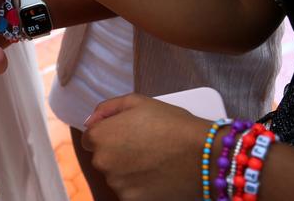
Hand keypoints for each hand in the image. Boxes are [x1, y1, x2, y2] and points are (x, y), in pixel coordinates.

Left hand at [81, 94, 209, 200]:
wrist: (203, 155)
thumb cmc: (172, 124)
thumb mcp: (137, 102)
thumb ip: (107, 109)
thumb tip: (91, 121)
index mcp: (99, 136)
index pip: (90, 138)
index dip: (109, 134)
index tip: (127, 135)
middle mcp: (102, 162)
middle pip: (102, 158)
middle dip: (118, 152)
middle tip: (144, 146)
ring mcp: (116, 184)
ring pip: (116, 176)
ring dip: (128, 170)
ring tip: (153, 160)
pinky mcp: (131, 200)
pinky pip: (130, 192)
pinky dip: (140, 186)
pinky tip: (156, 175)